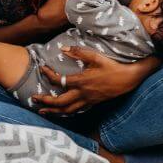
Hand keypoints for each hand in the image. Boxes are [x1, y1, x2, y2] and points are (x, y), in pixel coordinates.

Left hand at [33, 46, 159, 114]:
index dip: (48, 75)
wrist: (129, 78)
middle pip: (60, 102)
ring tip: (43, 111)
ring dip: (54, 112)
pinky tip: (62, 112)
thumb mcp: (97, 57)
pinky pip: (77, 111)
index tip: (42, 68)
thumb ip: (80, 52)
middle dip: (45, 102)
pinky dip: (66, 113)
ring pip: (67, 110)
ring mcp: (88, 100)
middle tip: (34, 99)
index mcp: (82, 81)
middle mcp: (83, 93)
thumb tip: (64, 49)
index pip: (59, 81)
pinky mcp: (93, 103)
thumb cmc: (113, 66)